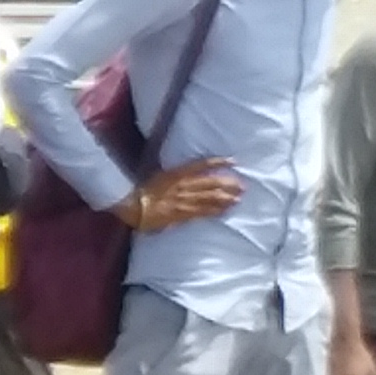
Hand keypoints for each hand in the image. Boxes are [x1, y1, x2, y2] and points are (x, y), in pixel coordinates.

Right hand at [121, 159, 242, 231]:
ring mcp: (184, 199)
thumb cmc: (143, 191)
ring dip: (227, 198)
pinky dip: (216, 211)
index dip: (219, 162)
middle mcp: (183, 185)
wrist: (133, 208)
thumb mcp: (158, 176)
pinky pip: (203, 212)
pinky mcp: (182, 213)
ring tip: (239, 198)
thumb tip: (188, 171)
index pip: (202, 164)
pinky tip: (225, 210)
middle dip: (229, 183)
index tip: (234, 161)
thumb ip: (174, 175)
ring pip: (211, 197)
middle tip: (242, 185)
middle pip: (212, 182)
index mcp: (176, 173)